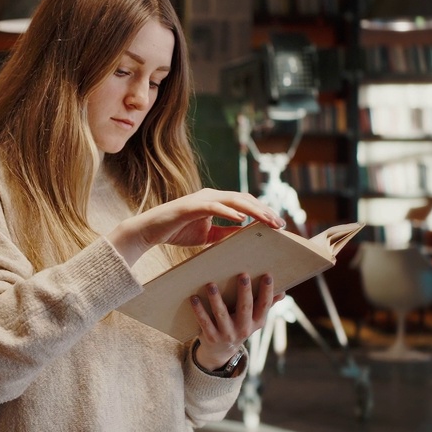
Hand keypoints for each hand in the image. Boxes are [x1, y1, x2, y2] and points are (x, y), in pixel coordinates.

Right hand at [109, 188, 284, 263]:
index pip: (245, 203)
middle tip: (281, 223)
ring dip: (253, 211)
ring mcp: (201, 199)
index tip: (279, 224)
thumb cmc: (176, 231)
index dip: (263, 212)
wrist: (150, 231)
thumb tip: (244, 234)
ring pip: (234, 201)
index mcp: (216, 201)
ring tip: (268, 221)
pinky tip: (241, 220)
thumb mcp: (207, 235)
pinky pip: (214, 207)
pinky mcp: (191, 206)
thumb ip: (225, 233)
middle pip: (244, 200)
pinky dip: (229, 212)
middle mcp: (211, 195)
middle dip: (264, 211)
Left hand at [191, 273, 283, 370]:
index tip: (268, 276)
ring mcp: (227, 334)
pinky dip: (199, 310)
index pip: (265, 305)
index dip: (267, 291)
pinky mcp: (211, 337)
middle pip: (245, 308)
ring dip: (216, 299)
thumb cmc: (239, 325)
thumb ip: (266, 304)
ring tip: (211, 285)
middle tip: (243, 275)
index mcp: (257, 322)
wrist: (221, 351)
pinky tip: (194, 298)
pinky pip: (204, 322)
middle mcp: (244, 329)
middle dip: (245, 292)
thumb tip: (284, 291)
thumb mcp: (254, 319)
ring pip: (222, 315)